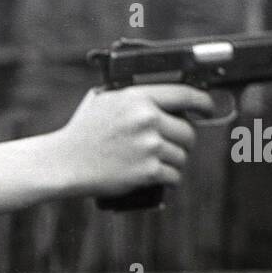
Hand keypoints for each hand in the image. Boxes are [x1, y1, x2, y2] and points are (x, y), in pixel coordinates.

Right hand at [51, 85, 215, 199]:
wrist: (63, 162)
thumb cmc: (80, 132)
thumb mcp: (102, 100)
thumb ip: (130, 95)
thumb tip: (158, 93)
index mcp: (138, 97)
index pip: (185, 95)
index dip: (203, 103)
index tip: (207, 109)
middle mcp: (147, 119)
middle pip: (188, 131)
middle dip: (183, 141)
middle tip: (171, 146)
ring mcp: (149, 146)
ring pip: (182, 156)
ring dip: (174, 162)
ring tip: (159, 163)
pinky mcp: (147, 171)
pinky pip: (174, 176)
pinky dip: (169, 179)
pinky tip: (159, 177)